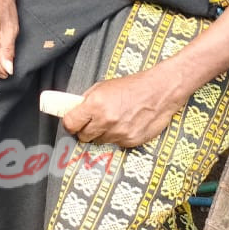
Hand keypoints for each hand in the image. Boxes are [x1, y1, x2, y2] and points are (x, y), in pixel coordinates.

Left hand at [62, 70, 186, 147]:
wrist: (158, 92)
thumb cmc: (131, 86)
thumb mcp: (103, 87)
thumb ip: (87, 100)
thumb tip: (74, 110)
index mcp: (95, 104)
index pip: (70, 124)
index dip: (70, 124)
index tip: (72, 123)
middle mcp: (106, 121)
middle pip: (83, 137)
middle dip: (85, 130)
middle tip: (91, 123)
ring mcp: (119, 133)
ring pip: (99, 141)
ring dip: (102, 133)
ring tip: (112, 120)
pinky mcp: (130, 141)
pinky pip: (116, 143)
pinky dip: (117, 136)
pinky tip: (124, 124)